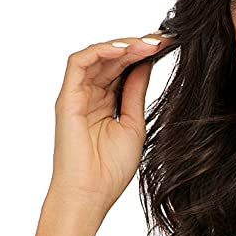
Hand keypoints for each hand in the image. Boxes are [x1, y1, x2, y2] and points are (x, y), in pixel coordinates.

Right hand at [48, 31, 175, 218]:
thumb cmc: (110, 171)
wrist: (90, 195)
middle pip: (112, 59)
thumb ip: (136, 93)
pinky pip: (79, 62)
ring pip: (97, 56)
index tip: (168, 47)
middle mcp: (90, 95)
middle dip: (137, 46)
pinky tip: (124, 50)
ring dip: (123, 46)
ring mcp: (77, 95)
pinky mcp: (66, 98)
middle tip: (162, 39)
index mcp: (106, 103)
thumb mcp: (134, 125)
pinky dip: (101, 51)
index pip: (123, 69)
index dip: (144, 56)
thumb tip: (146, 64)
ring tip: (147, 44)